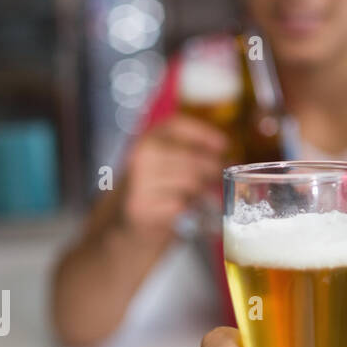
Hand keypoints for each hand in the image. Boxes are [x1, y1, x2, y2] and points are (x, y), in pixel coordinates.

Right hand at [118, 115, 228, 236]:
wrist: (119, 220)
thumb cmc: (152, 186)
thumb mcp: (164, 160)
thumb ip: (188, 150)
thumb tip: (227, 151)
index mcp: (147, 139)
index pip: (178, 125)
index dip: (205, 134)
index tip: (224, 144)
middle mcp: (141, 156)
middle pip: (193, 159)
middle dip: (213, 168)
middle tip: (220, 175)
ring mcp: (140, 182)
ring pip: (191, 182)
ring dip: (203, 189)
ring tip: (203, 192)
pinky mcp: (142, 207)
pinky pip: (182, 204)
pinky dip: (189, 207)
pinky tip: (185, 207)